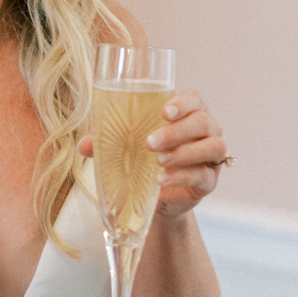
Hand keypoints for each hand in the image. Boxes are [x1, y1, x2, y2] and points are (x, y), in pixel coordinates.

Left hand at [78, 88, 228, 219]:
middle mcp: (207, 130)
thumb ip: (107, 141)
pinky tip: (161, 180)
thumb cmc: (142, 159)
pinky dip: (183, 176)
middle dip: (177, 131)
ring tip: (158, 161)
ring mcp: (211, 156)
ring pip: (213, 146)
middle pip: (204, 122)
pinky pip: (204, 175)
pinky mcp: (209, 181)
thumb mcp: (125, 146)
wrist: (154, 198)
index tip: (164, 111)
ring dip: (184, 152)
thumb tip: (84, 144)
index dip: (183, 103)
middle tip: (150, 142)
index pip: (194, 99)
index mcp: (188, 113)